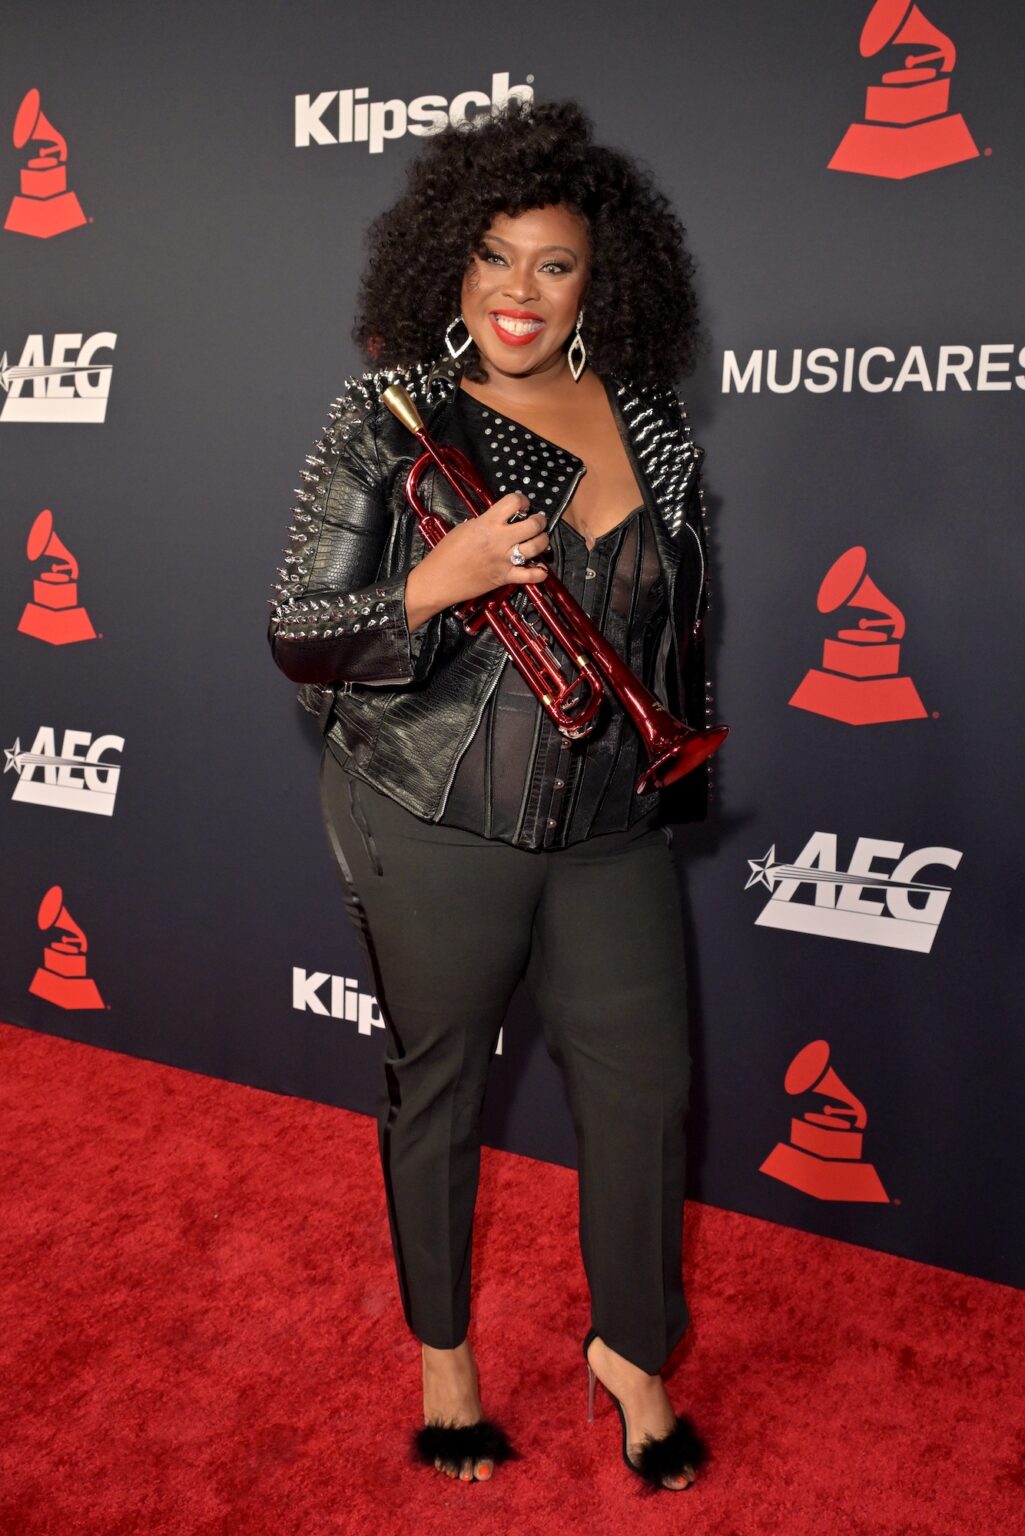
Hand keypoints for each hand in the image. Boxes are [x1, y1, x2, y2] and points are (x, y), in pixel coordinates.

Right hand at [405, 492, 549, 629]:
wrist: (438, 580)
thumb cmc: (445, 553)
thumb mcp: (463, 528)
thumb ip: (483, 522)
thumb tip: (499, 521)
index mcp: (486, 524)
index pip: (513, 503)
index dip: (522, 500)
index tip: (522, 505)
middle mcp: (499, 540)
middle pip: (532, 525)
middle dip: (539, 521)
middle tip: (537, 521)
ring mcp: (504, 560)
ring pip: (536, 547)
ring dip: (543, 541)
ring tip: (540, 539)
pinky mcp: (505, 577)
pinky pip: (530, 576)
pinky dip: (540, 572)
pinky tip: (541, 568)